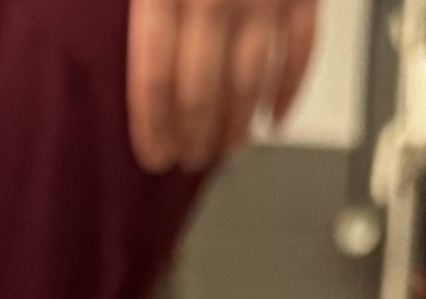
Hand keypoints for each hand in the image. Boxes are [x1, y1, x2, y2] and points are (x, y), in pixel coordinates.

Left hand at [127, 0, 318, 172]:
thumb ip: (146, 6)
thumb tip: (125, 64)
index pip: (155, 78)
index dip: (154, 127)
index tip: (155, 155)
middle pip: (200, 91)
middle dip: (194, 136)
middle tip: (190, 157)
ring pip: (249, 82)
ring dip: (237, 126)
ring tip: (228, 148)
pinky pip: (300, 52)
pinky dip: (288, 93)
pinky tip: (275, 118)